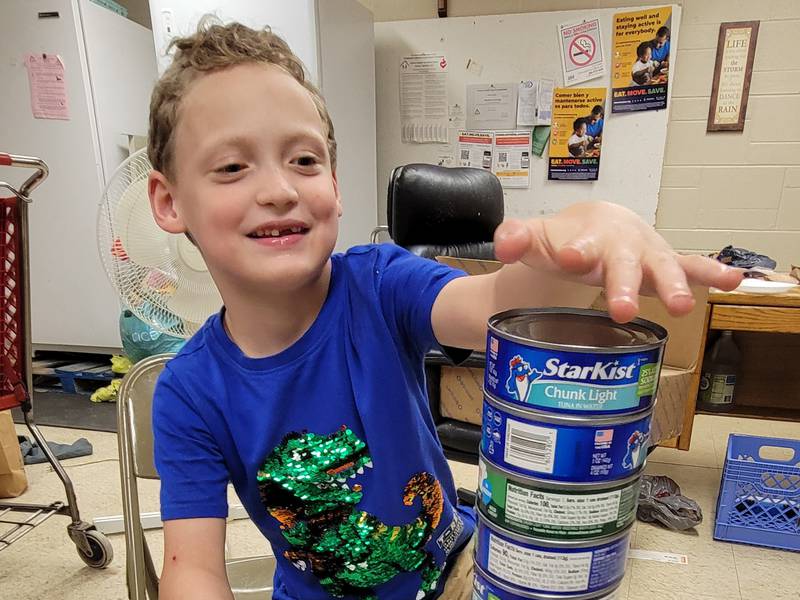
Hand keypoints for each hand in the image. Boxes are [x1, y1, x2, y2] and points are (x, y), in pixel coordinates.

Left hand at [493, 201, 742, 322]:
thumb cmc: (564, 238)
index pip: (579, 244)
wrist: (594, 225)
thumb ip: (516, 238)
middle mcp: (620, 241)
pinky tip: (733, 280)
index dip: (575, 251)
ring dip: (672, 285)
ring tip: (682, 305)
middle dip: (623, 285)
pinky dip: (711, 272)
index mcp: (587, 234)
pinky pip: (691, 266)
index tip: (569, 258)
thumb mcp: (536, 239)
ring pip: (661, 266)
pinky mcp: (664, 264)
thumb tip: (503, 242)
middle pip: (622, 263)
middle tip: (620, 309)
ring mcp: (646, 252)